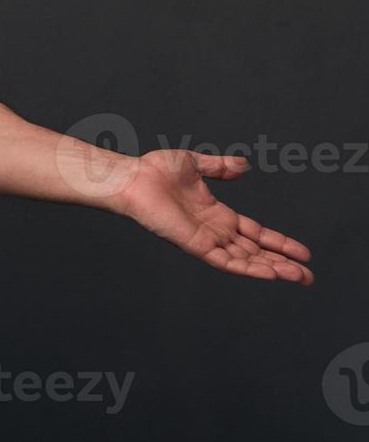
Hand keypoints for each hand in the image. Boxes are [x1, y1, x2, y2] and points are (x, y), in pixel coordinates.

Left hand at [119, 149, 312, 284]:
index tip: (302, 252)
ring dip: (273, 269)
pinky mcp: (195, 245)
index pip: (255, 234)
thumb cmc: (155, 170)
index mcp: (217, 214)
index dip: (279, 242)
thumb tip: (243, 165)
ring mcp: (206, 240)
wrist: (133, 177)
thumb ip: (220, 167)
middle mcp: (214, 230)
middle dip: (283, 263)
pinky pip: (226, 262)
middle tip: (309, 276)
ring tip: (300, 277)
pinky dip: (248, 268)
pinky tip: (270, 273)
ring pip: (246, 260)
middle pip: (255, 252)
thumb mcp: (195, 164)